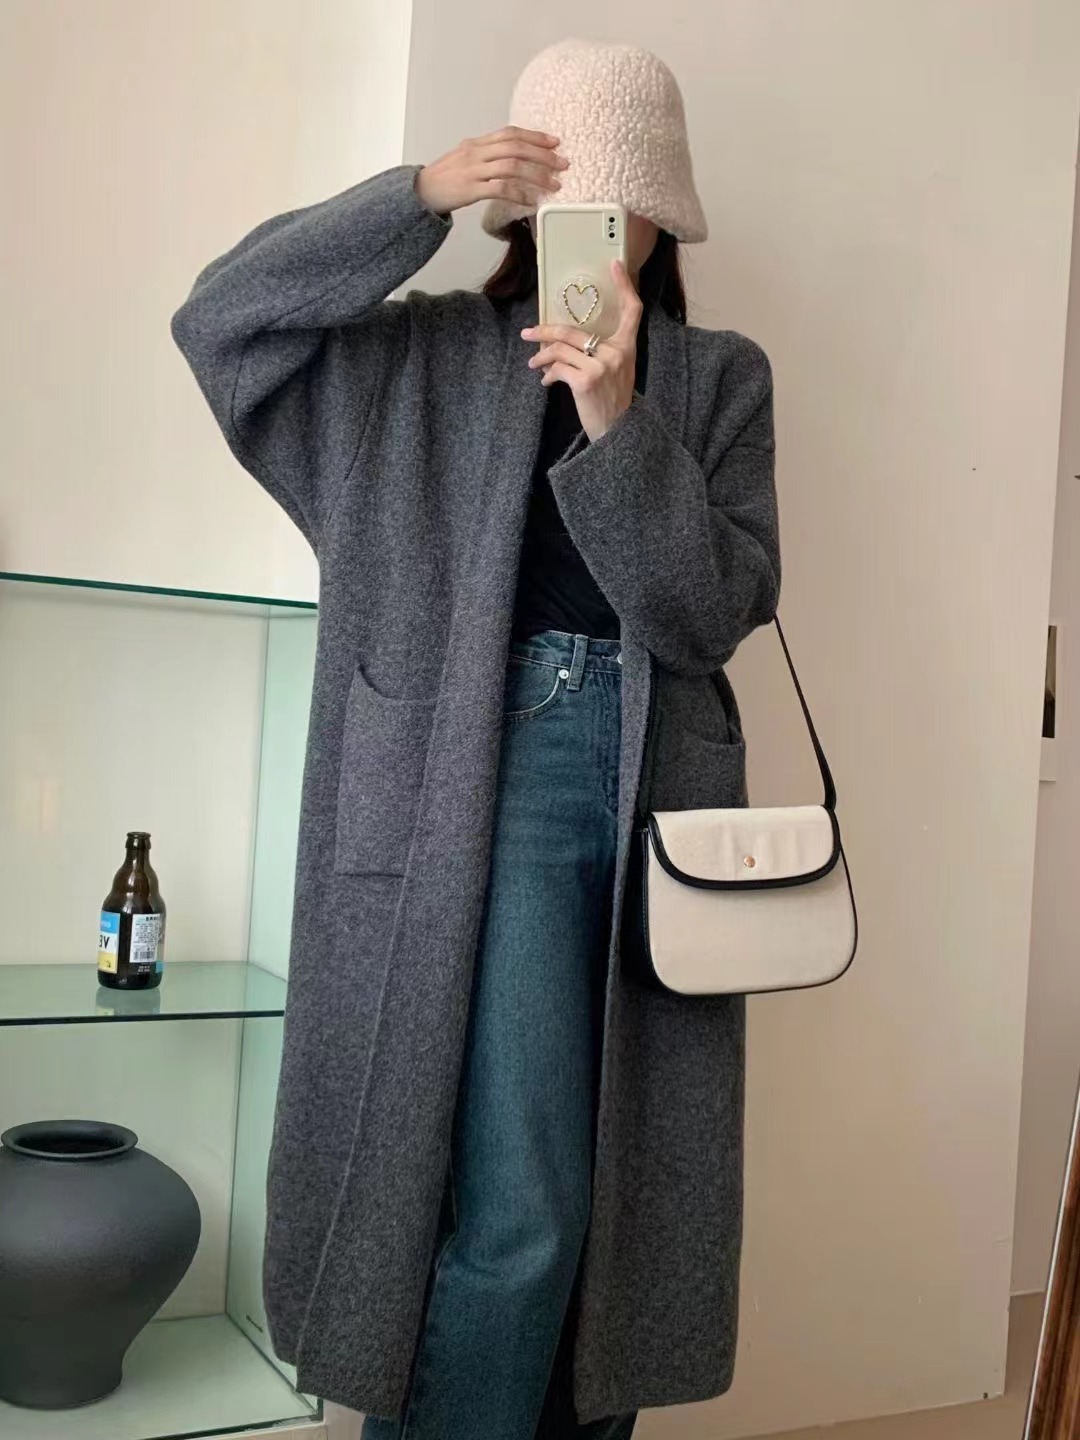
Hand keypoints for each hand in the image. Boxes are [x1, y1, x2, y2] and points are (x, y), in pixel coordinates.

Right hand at [415, 126, 567, 215]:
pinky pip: (500, 189)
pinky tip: (530, 200)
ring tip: (553, 184)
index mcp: (477, 143)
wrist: (420, 192)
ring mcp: (473, 170)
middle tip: (562, 163)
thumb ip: (487, 155)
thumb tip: (512, 156)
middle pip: (516, 147)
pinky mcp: (470, 189)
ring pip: (512, 166)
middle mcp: (477, 152)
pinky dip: (519, 194)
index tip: (554, 142)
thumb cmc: (445, 178)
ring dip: (537, 175)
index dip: (534, 136)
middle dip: (543, 155)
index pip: (510, 133)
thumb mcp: (465, 159)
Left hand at [521, 259, 642, 441]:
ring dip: (541, 356)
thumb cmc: (613, 400)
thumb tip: (565, 340)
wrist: (617, 432)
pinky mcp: (585, 382)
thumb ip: (602, 351)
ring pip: (560, 349)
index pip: (632, 310)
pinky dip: (547, 374)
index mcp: (628, 347)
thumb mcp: (618, 371)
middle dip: (544, 330)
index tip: (615, 265)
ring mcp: (601, 367)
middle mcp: (617, 353)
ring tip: (534, 363)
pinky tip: (545, 381)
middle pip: (573, 330)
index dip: (624, 286)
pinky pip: (558, 368)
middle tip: (528, 333)